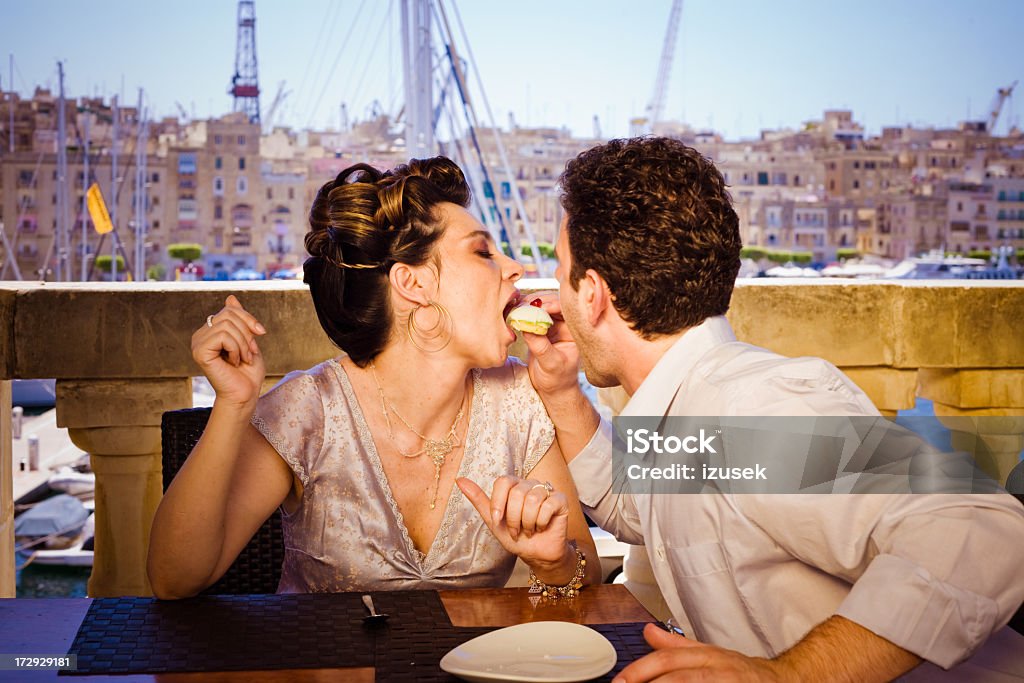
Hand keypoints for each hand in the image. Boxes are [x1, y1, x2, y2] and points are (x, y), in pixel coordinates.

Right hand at [191, 295, 266, 409]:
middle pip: (229, 315)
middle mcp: (201, 335)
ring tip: (243, 359)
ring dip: (243, 343)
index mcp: (211, 331)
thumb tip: (230, 297)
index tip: (260, 334)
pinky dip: (235, 348)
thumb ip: (239, 320)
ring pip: (227, 325)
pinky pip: (223, 336)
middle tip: (251, 351)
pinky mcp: (199, 352)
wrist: (245, 394)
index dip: (249, 319)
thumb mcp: (248, 339)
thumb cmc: (248, 372)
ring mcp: (198, 343)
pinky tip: (234, 362)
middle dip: (247, 333)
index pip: (230, 310)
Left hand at [457, 475, 574, 576]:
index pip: (503, 481)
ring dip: (528, 522)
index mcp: (513, 486)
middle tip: (517, 531)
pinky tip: (542, 527)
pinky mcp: (560, 500)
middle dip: (514, 518)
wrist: (537, 554)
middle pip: (517, 493)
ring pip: (533, 500)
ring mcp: (546, 491)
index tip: (498, 520)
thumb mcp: (493, 521)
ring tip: (529, 530)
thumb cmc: (516, 537)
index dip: (499, 503)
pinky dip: (542, 522)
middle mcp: (530, 485)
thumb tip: (459, 480)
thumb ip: (478, 499)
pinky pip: (548, 505)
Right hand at [519, 292, 581, 396]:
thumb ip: (541, 347)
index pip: (566, 310)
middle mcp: (564, 325)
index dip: (553, 305)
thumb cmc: (558, 380)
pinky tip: (513, 313)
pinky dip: (522, 313)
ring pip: (540, 307)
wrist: (552, 389)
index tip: (539, 307)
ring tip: (516, 309)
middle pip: (552, 304)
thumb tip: (528, 327)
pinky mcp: (539, 329)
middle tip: (523, 305)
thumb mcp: (551, 365)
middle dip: (537, 302)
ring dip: (527, 306)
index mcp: (574, 331)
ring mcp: (551, 326)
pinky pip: (531, 316)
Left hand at [613, 623, 782, 681]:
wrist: (784, 682)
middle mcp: (720, 669)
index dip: (641, 670)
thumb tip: (647, 632)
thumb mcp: (709, 655)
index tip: (620, 682)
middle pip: (680, 676)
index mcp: (708, 656)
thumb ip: (677, 645)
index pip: (668, 659)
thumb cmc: (742, 673)